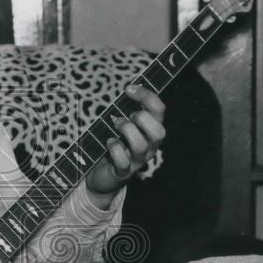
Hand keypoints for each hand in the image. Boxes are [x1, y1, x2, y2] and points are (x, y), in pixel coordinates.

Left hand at [85, 84, 165, 198]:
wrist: (103, 175)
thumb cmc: (114, 143)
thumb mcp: (122, 124)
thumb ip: (127, 109)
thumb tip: (129, 87)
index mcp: (151, 130)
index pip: (159, 111)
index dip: (147, 96)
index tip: (128, 89)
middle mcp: (149, 146)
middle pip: (159, 132)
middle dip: (142, 119)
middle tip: (125, 116)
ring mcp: (138, 161)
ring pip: (141, 145)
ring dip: (126, 131)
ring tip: (115, 126)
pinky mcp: (123, 172)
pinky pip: (123, 160)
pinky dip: (115, 148)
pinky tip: (109, 142)